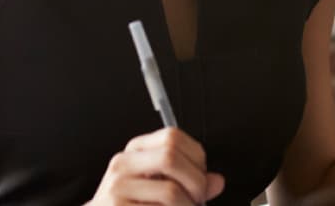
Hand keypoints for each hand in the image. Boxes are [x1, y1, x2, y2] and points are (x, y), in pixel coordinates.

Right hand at [87, 127, 225, 204]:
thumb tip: (217, 181)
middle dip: (195, 182)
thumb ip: (186, 181)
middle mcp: (123, 164)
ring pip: (170, 191)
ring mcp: (117, 188)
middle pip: (170, 156)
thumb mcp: (156, 187)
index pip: (172, 136)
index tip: (203, 177)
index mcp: (135, 151)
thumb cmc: (131, 205)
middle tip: (198, 200)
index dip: (196, 157)